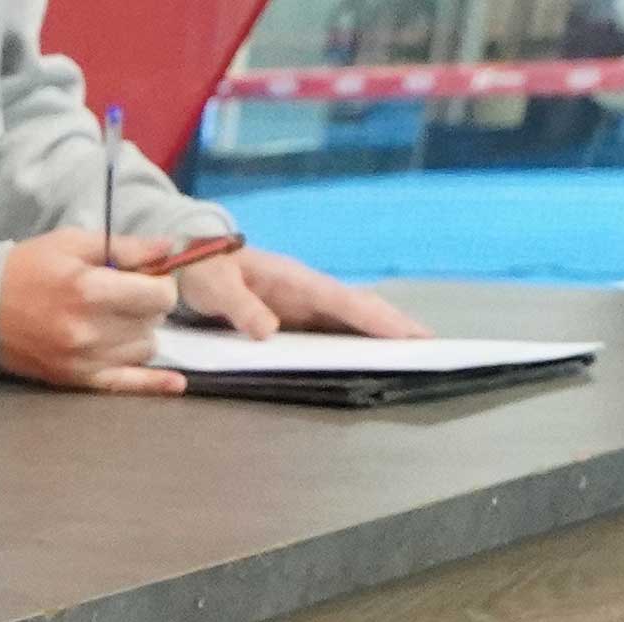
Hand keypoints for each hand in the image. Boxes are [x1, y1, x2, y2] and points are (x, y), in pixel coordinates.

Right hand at [0, 226, 181, 393]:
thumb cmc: (28, 269)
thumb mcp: (74, 243)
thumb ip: (126, 247)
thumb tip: (170, 250)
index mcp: (90, 290)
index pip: (159, 295)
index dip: (161, 284)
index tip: (148, 278)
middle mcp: (89, 330)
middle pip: (153, 323)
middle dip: (148, 307)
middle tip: (127, 296)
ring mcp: (84, 360)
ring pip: (145, 350)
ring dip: (140, 334)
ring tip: (117, 321)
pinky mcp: (77, 380)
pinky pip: (127, 386)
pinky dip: (154, 384)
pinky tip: (176, 383)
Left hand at [169, 247, 430, 343]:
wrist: (191, 259)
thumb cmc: (201, 267)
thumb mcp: (213, 284)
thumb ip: (240, 306)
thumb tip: (269, 332)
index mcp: (295, 280)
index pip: (343, 301)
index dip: (375, 320)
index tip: (406, 335)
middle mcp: (307, 292)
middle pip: (359, 310)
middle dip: (395, 326)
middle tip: (432, 347)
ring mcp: (304, 306)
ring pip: (351, 321)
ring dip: (382, 336)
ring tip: (417, 356)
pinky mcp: (295, 320)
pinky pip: (332, 333)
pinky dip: (357, 344)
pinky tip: (373, 361)